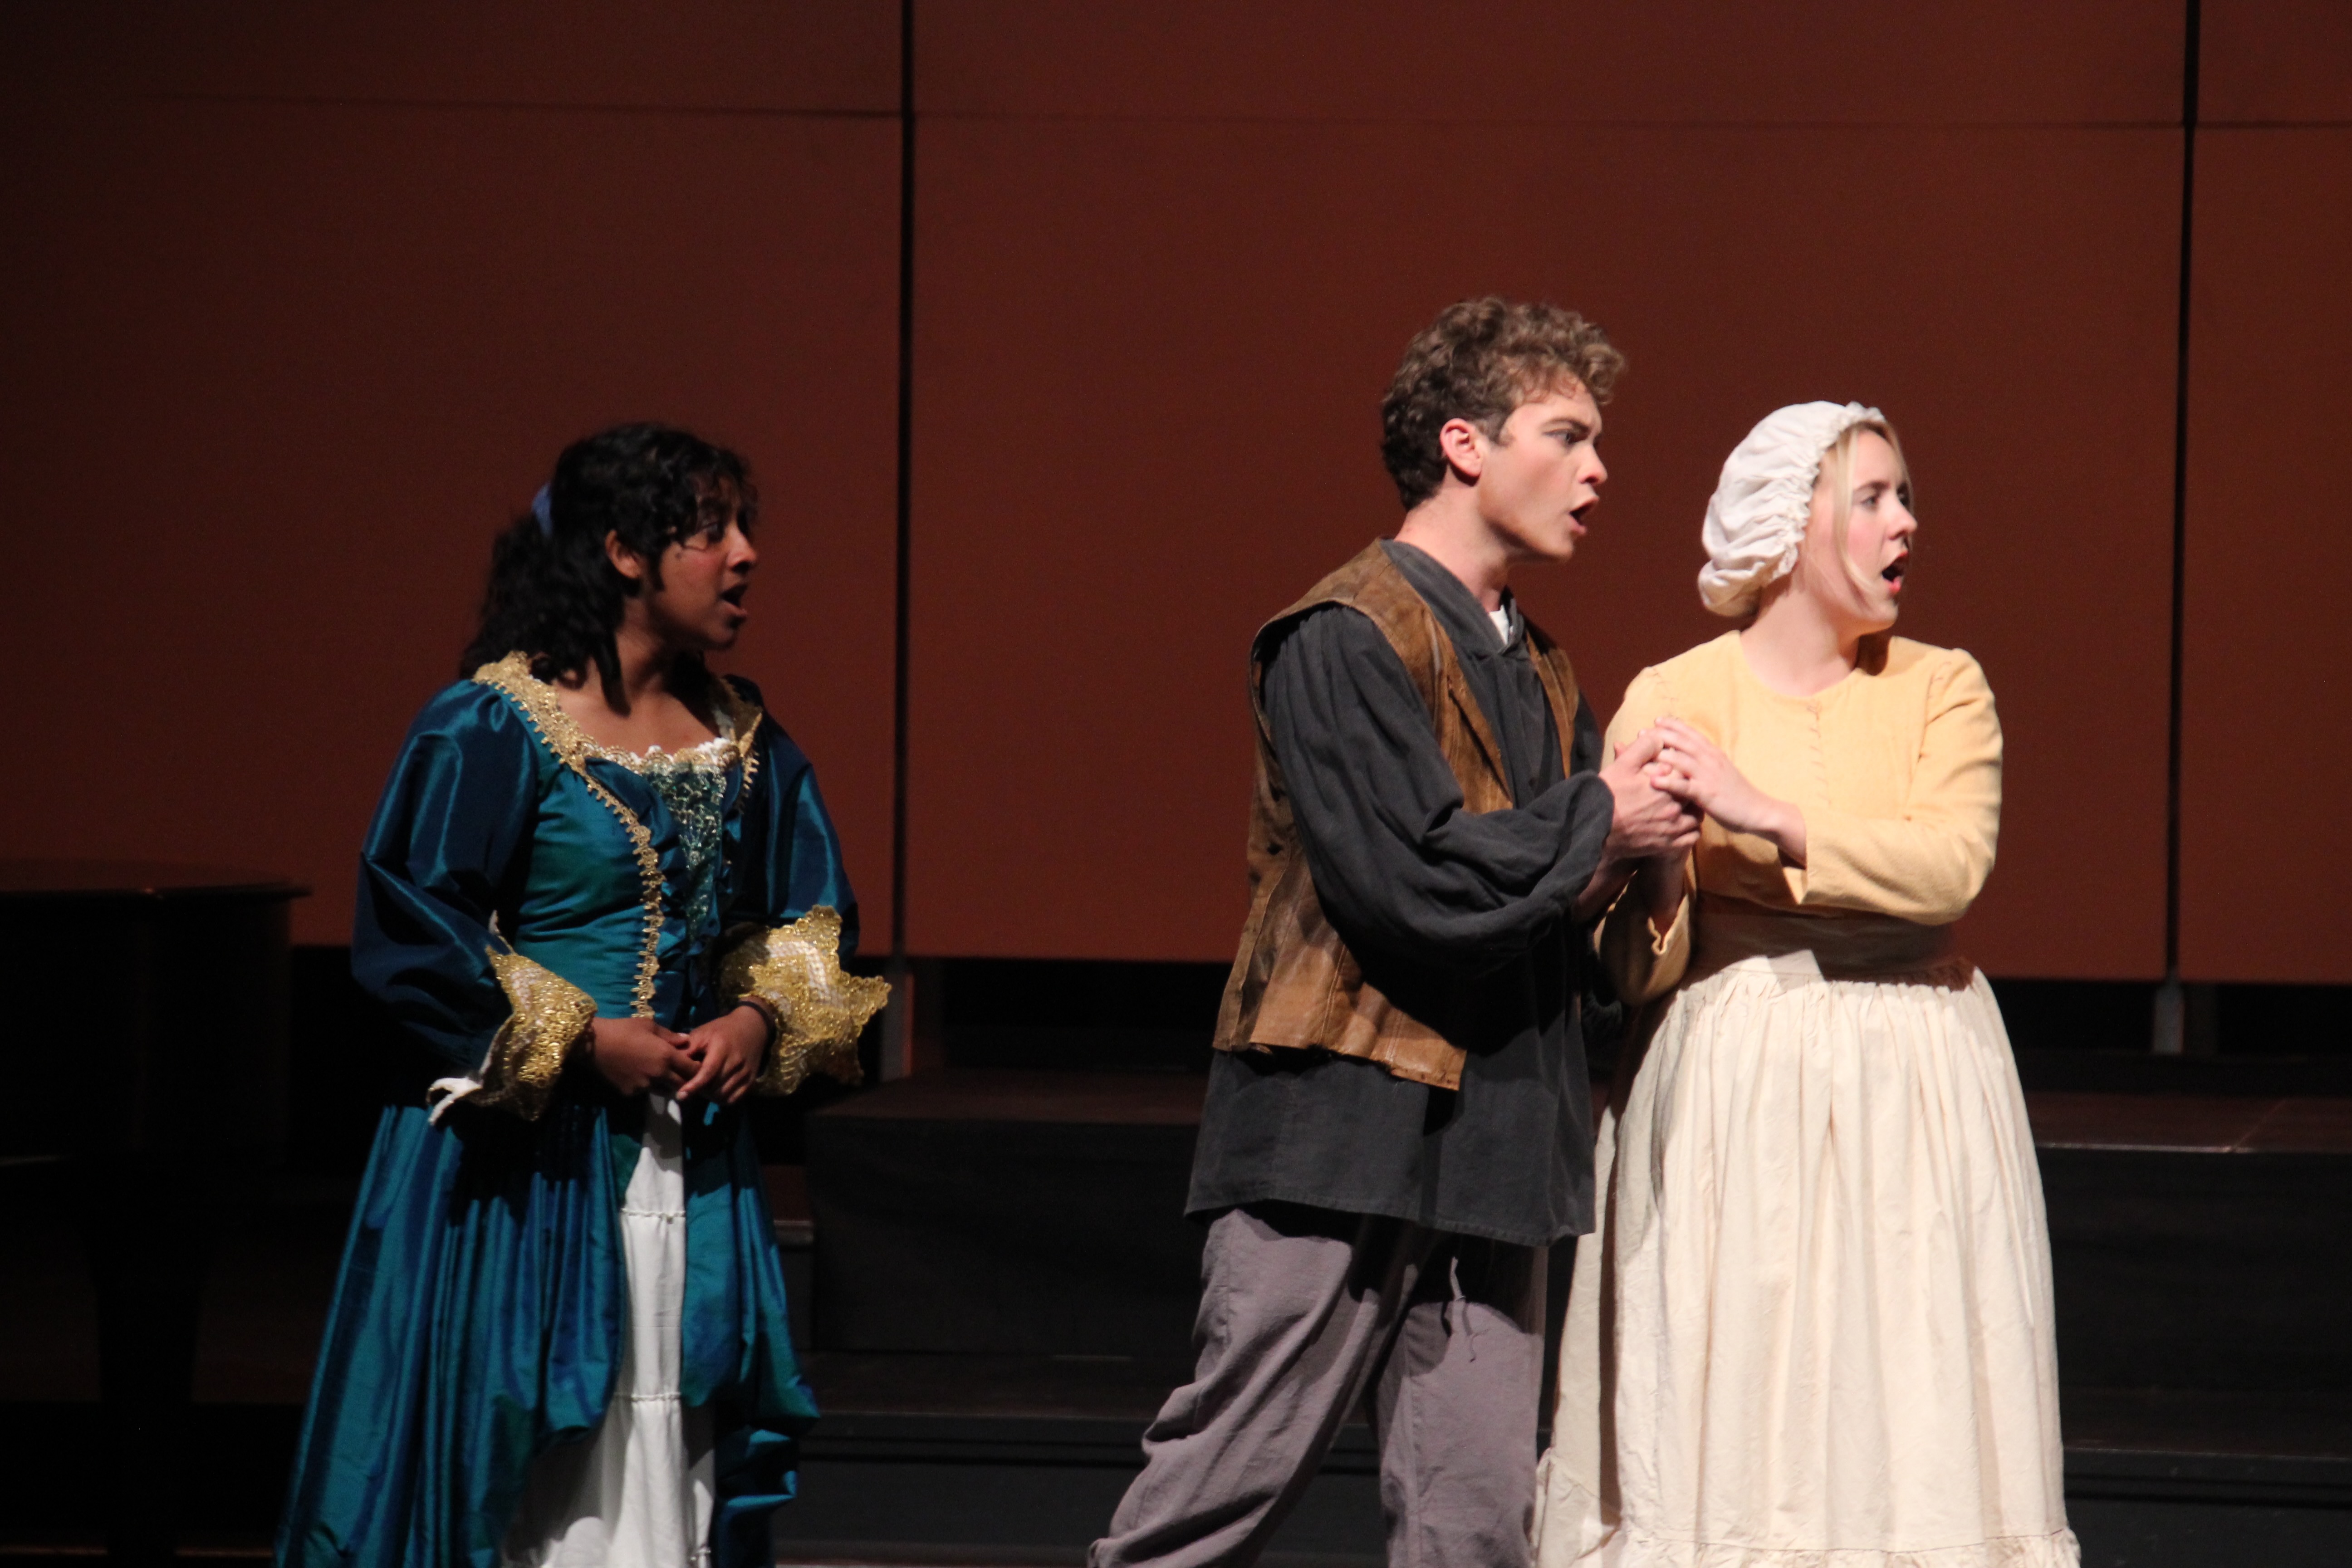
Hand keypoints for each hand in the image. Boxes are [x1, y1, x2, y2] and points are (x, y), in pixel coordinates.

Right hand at [589, 1016, 696, 1096]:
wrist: (594, 1044)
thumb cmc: (623, 1029)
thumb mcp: (649, 1026)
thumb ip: (670, 1036)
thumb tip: (686, 1041)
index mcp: (666, 1056)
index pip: (692, 1069)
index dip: (695, 1068)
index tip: (694, 1065)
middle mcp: (659, 1074)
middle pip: (681, 1085)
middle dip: (684, 1080)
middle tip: (680, 1073)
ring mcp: (644, 1086)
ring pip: (664, 1091)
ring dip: (666, 1085)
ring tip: (660, 1074)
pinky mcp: (631, 1093)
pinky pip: (645, 1091)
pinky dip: (646, 1086)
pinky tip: (638, 1074)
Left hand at [676, 1004, 768, 1106]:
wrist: (752, 1027)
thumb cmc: (722, 1030)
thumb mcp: (702, 1033)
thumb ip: (688, 1049)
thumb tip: (671, 1064)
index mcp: (722, 1049)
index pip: (708, 1073)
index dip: (694, 1086)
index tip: (681, 1095)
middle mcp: (736, 1062)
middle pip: (715, 1087)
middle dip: (700, 1092)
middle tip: (689, 1089)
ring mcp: (745, 1072)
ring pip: (724, 1095)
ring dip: (710, 1097)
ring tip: (702, 1090)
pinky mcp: (751, 1079)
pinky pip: (735, 1098)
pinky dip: (723, 1099)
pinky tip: (715, 1092)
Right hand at [1573, 729, 1701, 921]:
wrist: (1596, 828)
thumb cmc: (1608, 795)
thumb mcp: (1623, 765)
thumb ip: (1644, 748)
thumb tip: (1659, 737)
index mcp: (1668, 785)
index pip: (1686, 772)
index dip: (1681, 769)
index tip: (1673, 770)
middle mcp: (1675, 806)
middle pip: (1694, 795)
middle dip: (1689, 790)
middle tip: (1680, 788)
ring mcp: (1673, 828)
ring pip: (1696, 818)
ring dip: (1693, 811)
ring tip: (1685, 807)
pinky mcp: (1668, 845)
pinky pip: (1691, 839)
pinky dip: (1691, 832)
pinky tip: (1684, 826)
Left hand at [1649, 718, 1806, 865]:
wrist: (1758, 811)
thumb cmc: (1737, 793)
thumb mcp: (1722, 772)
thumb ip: (1707, 762)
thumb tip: (1691, 756)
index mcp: (1714, 754)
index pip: (1692, 734)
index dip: (1674, 725)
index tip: (1658, 719)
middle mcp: (1710, 760)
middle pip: (1682, 742)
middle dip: (1661, 735)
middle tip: (1642, 732)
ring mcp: (1708, 776)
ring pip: (1680, 760)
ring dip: (1660, 754)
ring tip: (1641, 751)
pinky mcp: (1707, 794)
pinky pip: (1684, 786)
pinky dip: (1667, 782)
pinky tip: (1652, 781)